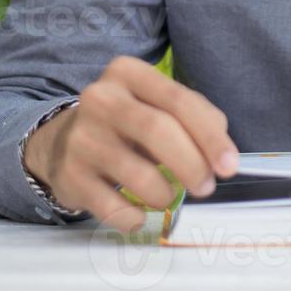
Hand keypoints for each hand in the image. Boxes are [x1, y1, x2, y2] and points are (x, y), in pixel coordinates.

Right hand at [23, 55, 238, 232]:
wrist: (60, 143)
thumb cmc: (125, 122)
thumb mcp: (155, 104)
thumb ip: (192, 116)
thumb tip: (221, 151)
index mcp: (128, 73)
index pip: (178, 101)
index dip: (210, 136)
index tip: (230, 165)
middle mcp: (101, 99)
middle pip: (158, 131)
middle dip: (192, 165)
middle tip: (207, 186)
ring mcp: (81, 138)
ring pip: (139, 175)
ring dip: (165, 194)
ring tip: (169, 196)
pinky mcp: (69, 176)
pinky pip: (114, 208)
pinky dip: (136, 217)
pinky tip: (139, 213)